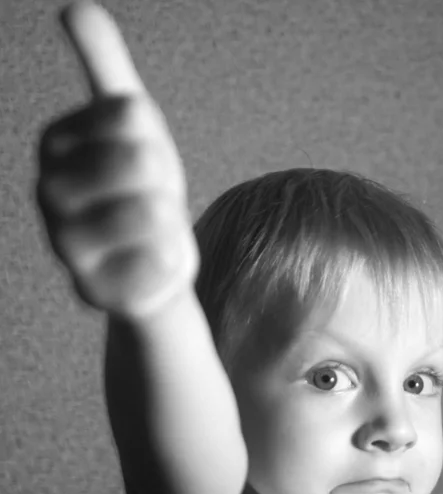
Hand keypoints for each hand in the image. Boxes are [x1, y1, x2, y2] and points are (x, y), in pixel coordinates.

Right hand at [36, 1, 198, 319]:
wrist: (150, 259)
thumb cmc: (142, 189)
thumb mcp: (132, 127)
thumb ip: (106, 69)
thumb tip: (75, 7)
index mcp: (56, 144)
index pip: (135, 117)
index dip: (156, 139)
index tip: (143, 162)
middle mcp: (48, 193)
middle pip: (144, 161)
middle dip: (165, 182)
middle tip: (151, 200)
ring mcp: (67, 247)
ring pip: (155, 214)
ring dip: (171, 223)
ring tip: (152, 233)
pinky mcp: (95, 292)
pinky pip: (160, 264)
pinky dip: (171, 262)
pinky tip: (152, 264)